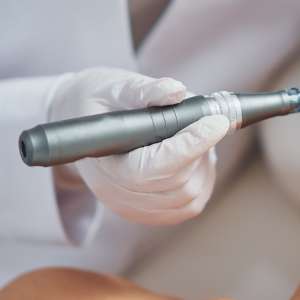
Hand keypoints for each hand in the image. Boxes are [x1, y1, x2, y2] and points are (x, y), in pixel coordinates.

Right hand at [49, 67, 228, 224]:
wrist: (82, 127)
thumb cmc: (99, 103)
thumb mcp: (115, 87)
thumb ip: (145, 90)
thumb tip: (176, 91)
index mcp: (106, 163)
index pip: (157, 167)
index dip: (192, 144)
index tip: (217, 121)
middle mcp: (117, 194)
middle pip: (178, 184)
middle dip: (202, 150)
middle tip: (208, 122)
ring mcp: (132, 208)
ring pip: (189, 198)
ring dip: (205, 166)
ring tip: (201, 136)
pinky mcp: (146, 212)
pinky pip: (187, 207)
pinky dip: (202, 182)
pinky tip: (198, 158)